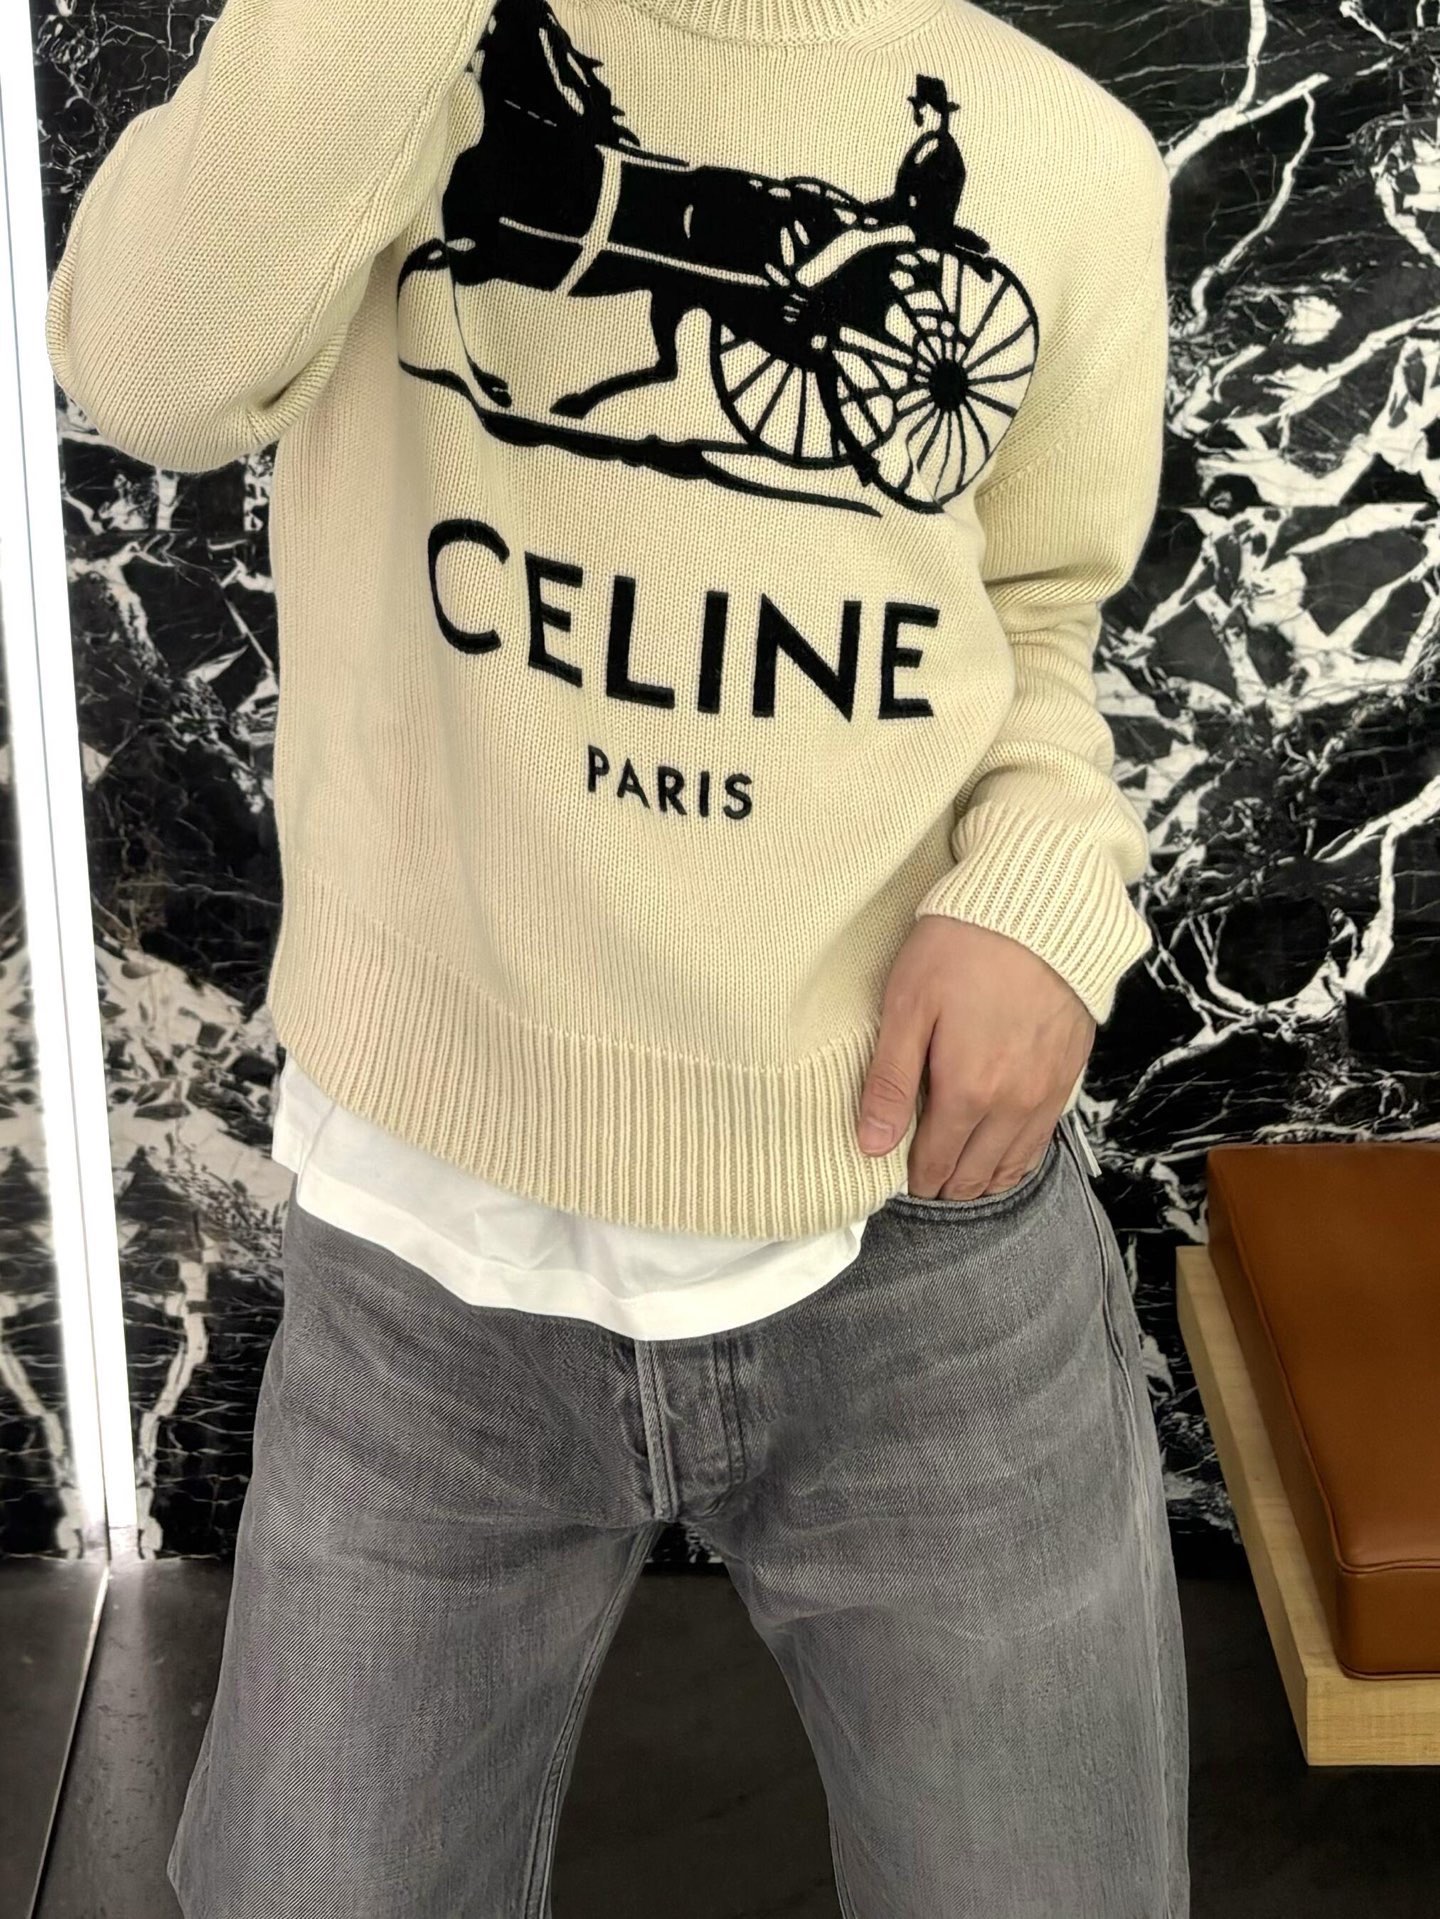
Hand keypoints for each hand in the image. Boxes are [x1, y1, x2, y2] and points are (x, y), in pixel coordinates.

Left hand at [856, 916, 1094, 1198]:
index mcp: (968, 1089)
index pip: (936, 1162)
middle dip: (946, 1184)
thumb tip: (873, 1146)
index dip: (914, 1177)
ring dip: (982, 1178)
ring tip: (958, 1176)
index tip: (899, 1177)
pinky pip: (1043, 1139)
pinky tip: (1001, 1154)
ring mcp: (1047, 1091)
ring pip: (1012, 1164)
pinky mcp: (1069, 1072)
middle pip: (975, 1174)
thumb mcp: (907, 1006)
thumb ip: (891, 1081)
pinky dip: (1018, 1156)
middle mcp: (1013, 1102)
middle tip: (924, 1180)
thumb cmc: (962, 946)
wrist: (1038, 906)